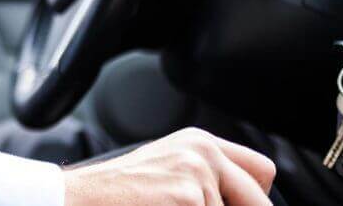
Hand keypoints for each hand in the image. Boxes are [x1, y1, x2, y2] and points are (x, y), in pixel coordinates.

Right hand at [62, 128, 276, 205]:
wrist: (82, 198)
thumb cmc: (118, 192)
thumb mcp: (168, 171)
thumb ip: (206, 177)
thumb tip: (246, 201)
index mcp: (200, 142)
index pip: (260, 171)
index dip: (254, 198)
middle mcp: (203, 151)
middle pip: (257, 199)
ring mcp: (197, 174)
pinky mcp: (189, 198)